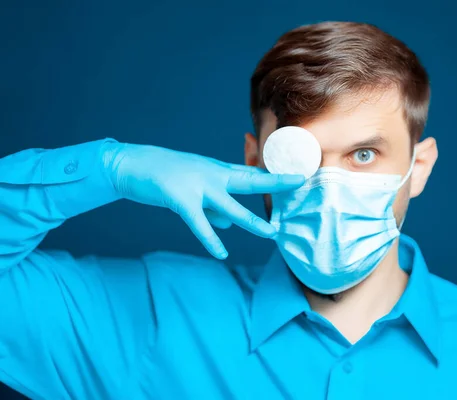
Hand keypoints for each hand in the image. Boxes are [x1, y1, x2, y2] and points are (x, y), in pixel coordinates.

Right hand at [103, 142, 304, 258]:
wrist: (133, 165)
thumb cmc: (165, 177)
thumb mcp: (195, 189)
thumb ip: (214, 208)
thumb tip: (228, 227)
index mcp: (217, 170)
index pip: (251, 172)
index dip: (274, 175)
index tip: (296, 175)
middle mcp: (212, 175)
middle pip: (250, 179)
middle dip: (276, 182)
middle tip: (300, 181)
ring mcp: (198, 186)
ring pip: (231, 206)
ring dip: (252, 221)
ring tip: (271, 233)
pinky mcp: (181, 199)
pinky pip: (199, 223)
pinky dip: (210, 238)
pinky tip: (221, 252)